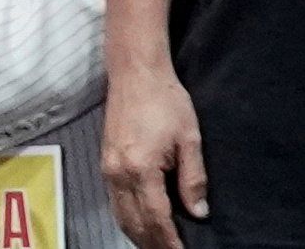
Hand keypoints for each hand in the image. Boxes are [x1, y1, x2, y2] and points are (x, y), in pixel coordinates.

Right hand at [102, 63, 206, 248]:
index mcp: (141, 168)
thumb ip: (193, 178)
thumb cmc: (166, 101)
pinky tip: (141, 224)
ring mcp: (107, 168)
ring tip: (158, 246)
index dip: (171, 242)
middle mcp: (118, 173)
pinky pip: (114, 201)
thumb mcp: (190, 139)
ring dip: (138, 235)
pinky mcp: (105, 162)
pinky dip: (127, 219)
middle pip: (134, 223)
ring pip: (120, 215)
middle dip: (153, 244)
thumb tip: (199, 213)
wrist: (134, 73)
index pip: (157, 218)